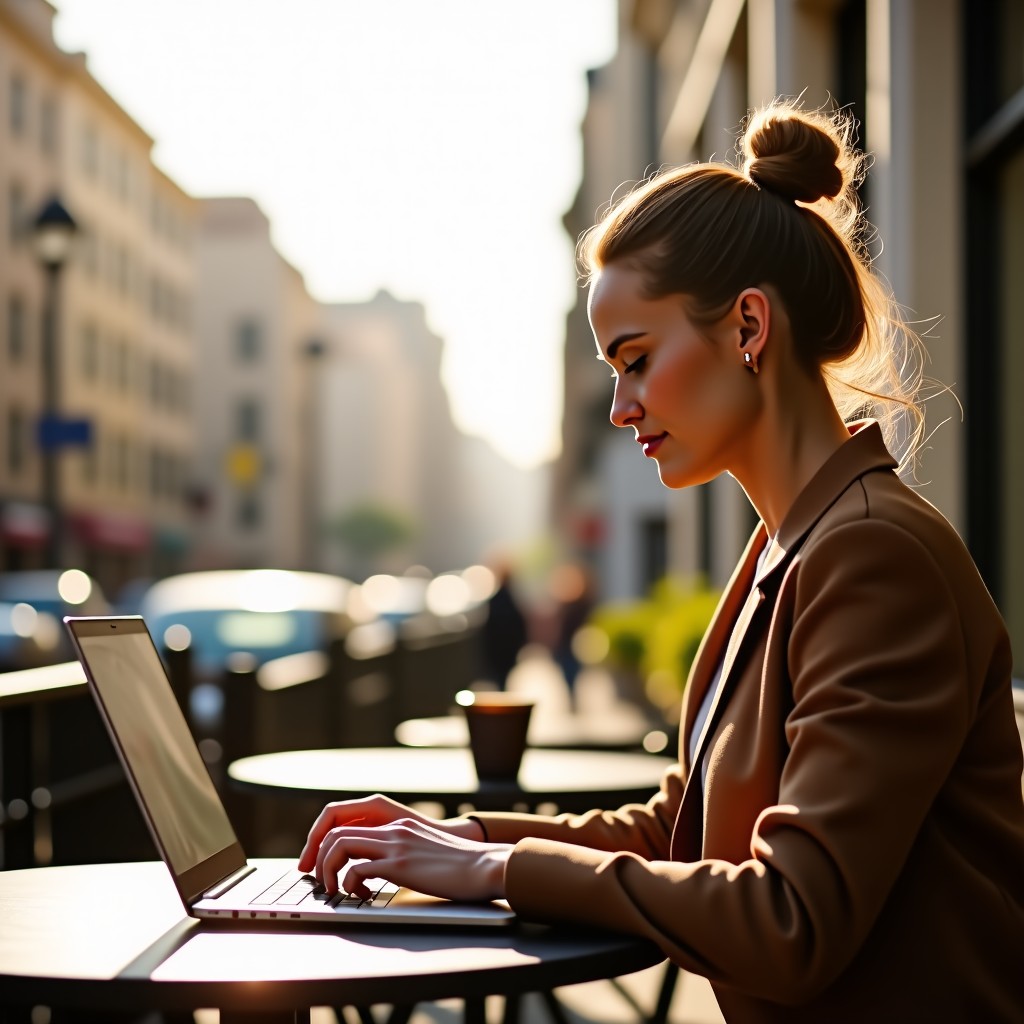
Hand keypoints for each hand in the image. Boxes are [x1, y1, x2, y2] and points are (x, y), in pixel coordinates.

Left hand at [297, 794, 509, 901]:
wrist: (483, 866)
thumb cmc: (459, 867)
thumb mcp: (425, 850)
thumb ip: (402, 852)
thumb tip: (379, 869)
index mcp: (398, 825)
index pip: (349, 821)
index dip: (327, 842)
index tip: (321, 864)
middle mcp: (393, 829)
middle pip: (337, 831)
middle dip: (317, 856)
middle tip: (317, 880)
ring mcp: (396, 845)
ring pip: (340, 845)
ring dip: (328, 869)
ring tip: (333, 889)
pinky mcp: (400, 865)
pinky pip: (357, 869)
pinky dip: (349, 884)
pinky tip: (360, 894)